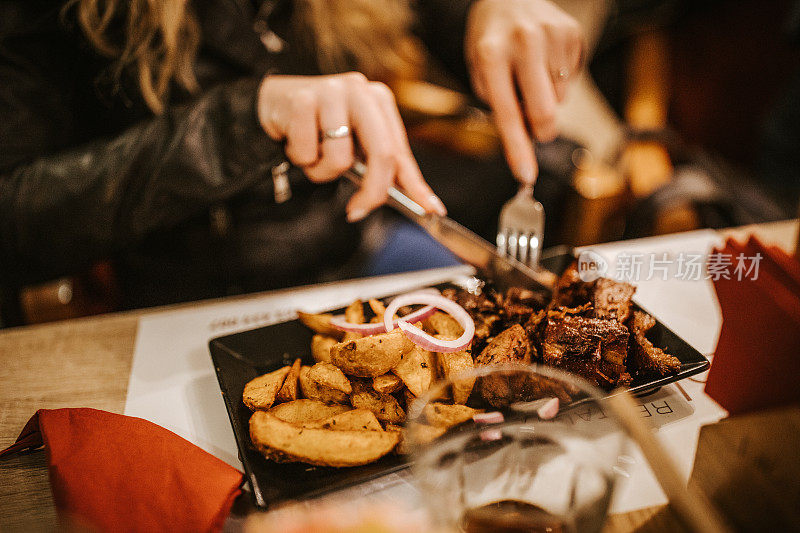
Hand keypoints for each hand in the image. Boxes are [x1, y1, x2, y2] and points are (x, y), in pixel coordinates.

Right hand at [257, 73, 445, 221]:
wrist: (273, 103)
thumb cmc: (319, 128)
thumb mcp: (354, 144)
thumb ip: (379, 166)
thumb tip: (417, 201)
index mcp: (379, 101)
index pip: (400, 150)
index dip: (416, 184)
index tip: (431, 210)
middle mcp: (361, 91)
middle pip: (381, 155)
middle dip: (372, 192)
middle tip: (356, 212)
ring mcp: (332, 91)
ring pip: (339, 160)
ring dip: (320, 172)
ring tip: (311, 155)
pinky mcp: (302, 99)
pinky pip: (306, 153)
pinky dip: (299, 159)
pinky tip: (294, 142)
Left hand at [465, 0, 583, 183]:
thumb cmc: (491, 39)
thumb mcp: (479, 69)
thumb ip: (498, 103)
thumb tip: (523, 137)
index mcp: (491, 54)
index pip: (507, 114)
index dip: (517, 149)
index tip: (525, 175)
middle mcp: (523, 42)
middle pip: (544, 111)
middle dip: (541, 130)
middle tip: (537, 129)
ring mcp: (552, 35)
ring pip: (559, 98)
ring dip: (546, 98)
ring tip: (530, 74)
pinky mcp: (572, 32)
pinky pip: (571, 79)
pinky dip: (557, 80)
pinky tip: (544, 62)